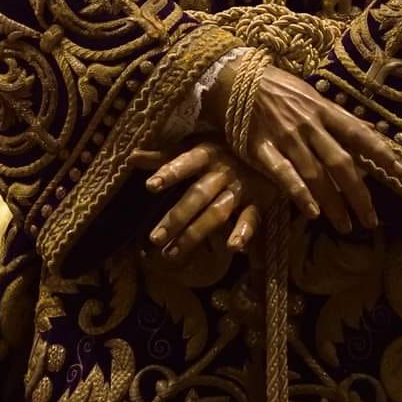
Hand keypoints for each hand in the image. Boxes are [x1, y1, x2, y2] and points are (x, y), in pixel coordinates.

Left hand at [129, 140, 271, 263]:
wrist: (269, 149)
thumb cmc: (224, 149)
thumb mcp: (196, 147)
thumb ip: (165, 156)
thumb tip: (132, 156)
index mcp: (208, 153)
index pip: (187, 162)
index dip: (170, 172)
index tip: (151, 186)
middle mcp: (223, 171)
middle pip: (198, 195)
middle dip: (177, 217)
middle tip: (155, 239)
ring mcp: (241, 188)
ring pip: (217, 213)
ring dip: (195, 233)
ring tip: (172, 254)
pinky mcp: (258, 202)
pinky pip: (251, 218)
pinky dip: (243, 232)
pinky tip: (233, 248)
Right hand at [201, 60, 401, 235]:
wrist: (235, 79)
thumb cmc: (278, 89)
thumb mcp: (313, 96)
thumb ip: (340, 118)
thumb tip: (372, 131)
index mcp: (323, 109)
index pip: (358, 133)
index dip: (380, 152)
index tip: (401, 172)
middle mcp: (308, 124)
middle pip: (341, 162)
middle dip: (359, 194)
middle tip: (371, 220)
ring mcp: (286, 137)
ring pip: (316, 174)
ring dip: (334, 203)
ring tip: (346, 226)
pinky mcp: (263, 149)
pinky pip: (284, 174)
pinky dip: (299, 193)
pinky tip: (312, 212)